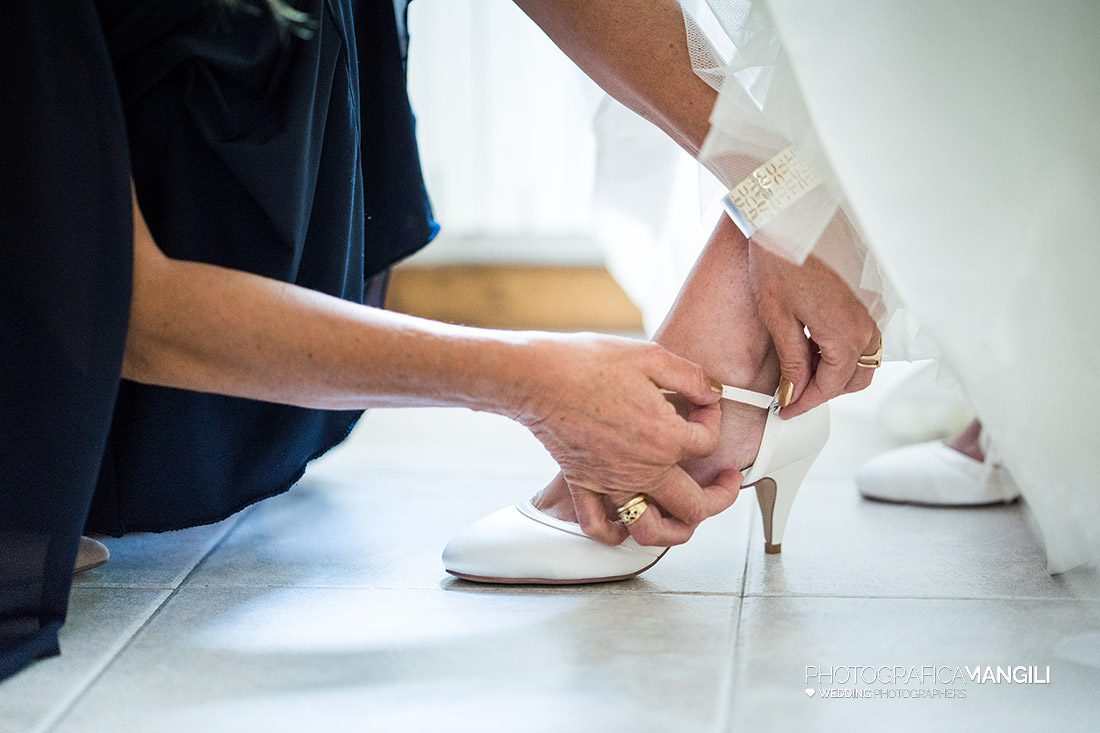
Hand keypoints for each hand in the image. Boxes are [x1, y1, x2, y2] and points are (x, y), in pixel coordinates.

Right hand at [516, 333, 742, 546]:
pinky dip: (616, 534)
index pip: (709, 444)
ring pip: (652, 531)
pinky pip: (599, 526)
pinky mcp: (583, 485)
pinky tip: (627, 525)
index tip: (703, 406)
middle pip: (696, 505)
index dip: (714, 421)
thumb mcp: (651, 356)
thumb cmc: (588, 362)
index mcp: (664, 438)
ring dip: (676, 530)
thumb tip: (712, 393)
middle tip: (728, 482)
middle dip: (721, 497)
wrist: (537, 376)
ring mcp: (611, 483)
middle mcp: (642, 469)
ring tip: (687, 517)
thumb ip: (691, 377)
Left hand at [747, 221, 879, 416]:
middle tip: (791, 397)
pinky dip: (838, 357)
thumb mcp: (779, 320)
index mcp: (844, 335)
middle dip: (822, 392)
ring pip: (860, 364)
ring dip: (833, 376)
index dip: (806, 403)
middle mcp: (863, 327)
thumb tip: (794, 393)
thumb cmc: (779, 266)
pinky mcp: (858, 306)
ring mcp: (864, 315)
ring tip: (798, 374)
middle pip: (853, 380)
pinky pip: (858, 344)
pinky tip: (809, 351)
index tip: (786, 411)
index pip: (830, 386)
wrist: (788, 226)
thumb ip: (792, 362)